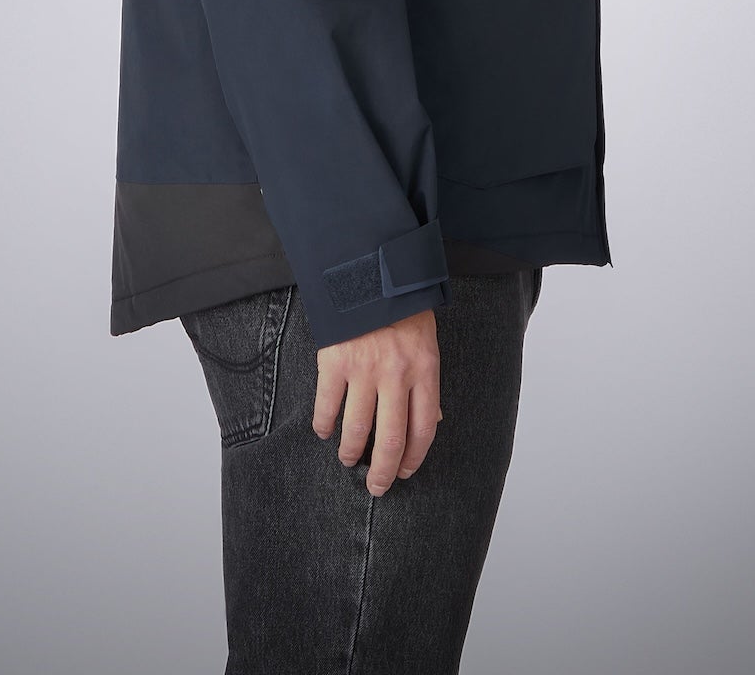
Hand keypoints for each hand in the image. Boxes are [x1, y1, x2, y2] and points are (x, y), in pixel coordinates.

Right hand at [313, 307, 441, 494]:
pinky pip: (328, 405)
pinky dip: (324, 424)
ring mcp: (364, 368)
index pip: (424, 429)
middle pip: (391, 439)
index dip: (414, 457)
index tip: (405, 472)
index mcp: (425, 369)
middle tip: (377, 487)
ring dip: (352, 453)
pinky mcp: (335, 360)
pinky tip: (325, 432)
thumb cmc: (403, 306)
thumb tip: (430, 422)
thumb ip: (426, 382)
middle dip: (383, 471)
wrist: (370, 267)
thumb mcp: (427, 341)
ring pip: (357, 429)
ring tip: (349, 461)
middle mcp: (396, 374)